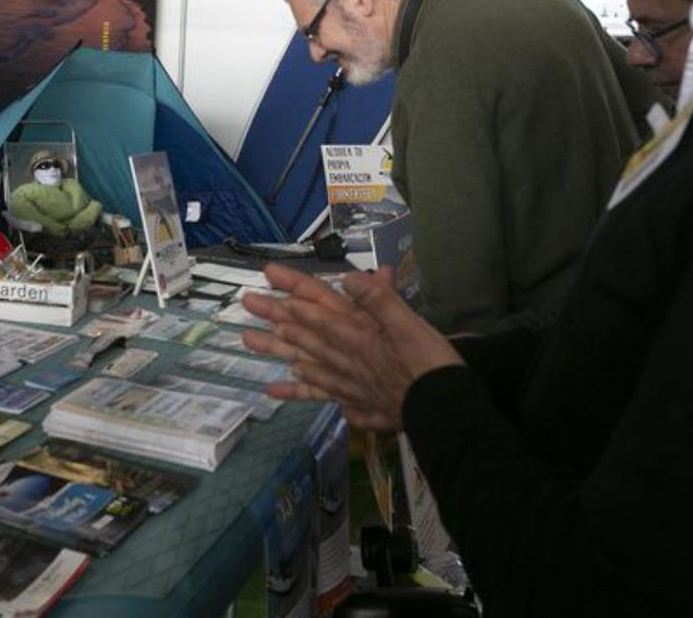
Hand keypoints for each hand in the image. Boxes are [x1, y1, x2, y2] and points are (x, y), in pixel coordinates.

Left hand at [241, 264, 462, 432]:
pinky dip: (301, 390)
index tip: (267, 279)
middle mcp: (346, 360)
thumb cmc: (431, 365)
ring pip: (305, 362)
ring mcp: (349, 384)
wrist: (445, 413)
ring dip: (278, 349)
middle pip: (304, 335)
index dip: (293, 294)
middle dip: (274, 317)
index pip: (319, 311)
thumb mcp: (411, 324)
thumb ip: (380, 300)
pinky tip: (283, 386)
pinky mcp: (358, 403)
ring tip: (252, 341)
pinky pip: (322, 395)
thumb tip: (349, 279)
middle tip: (246, 304)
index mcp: (358, 337)